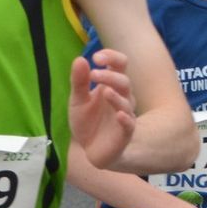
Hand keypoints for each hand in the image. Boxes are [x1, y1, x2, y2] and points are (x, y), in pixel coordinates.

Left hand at [69, 50, 135, 169]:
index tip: (96, 57)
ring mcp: (125, 115)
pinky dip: (125, 118)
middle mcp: (122, 97)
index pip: (120, 64)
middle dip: (110, 76)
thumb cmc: (87, 122)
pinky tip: (119, 115)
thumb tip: (80, 59)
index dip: (112, 57)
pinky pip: (129, 124)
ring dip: (116, 96)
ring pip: (127, 101)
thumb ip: (79, 81)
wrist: (90, 150)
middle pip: (124, 81)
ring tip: (104, 91)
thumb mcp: (77, 100)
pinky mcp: (124, 133)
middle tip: (93, 74)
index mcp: (111, 85)